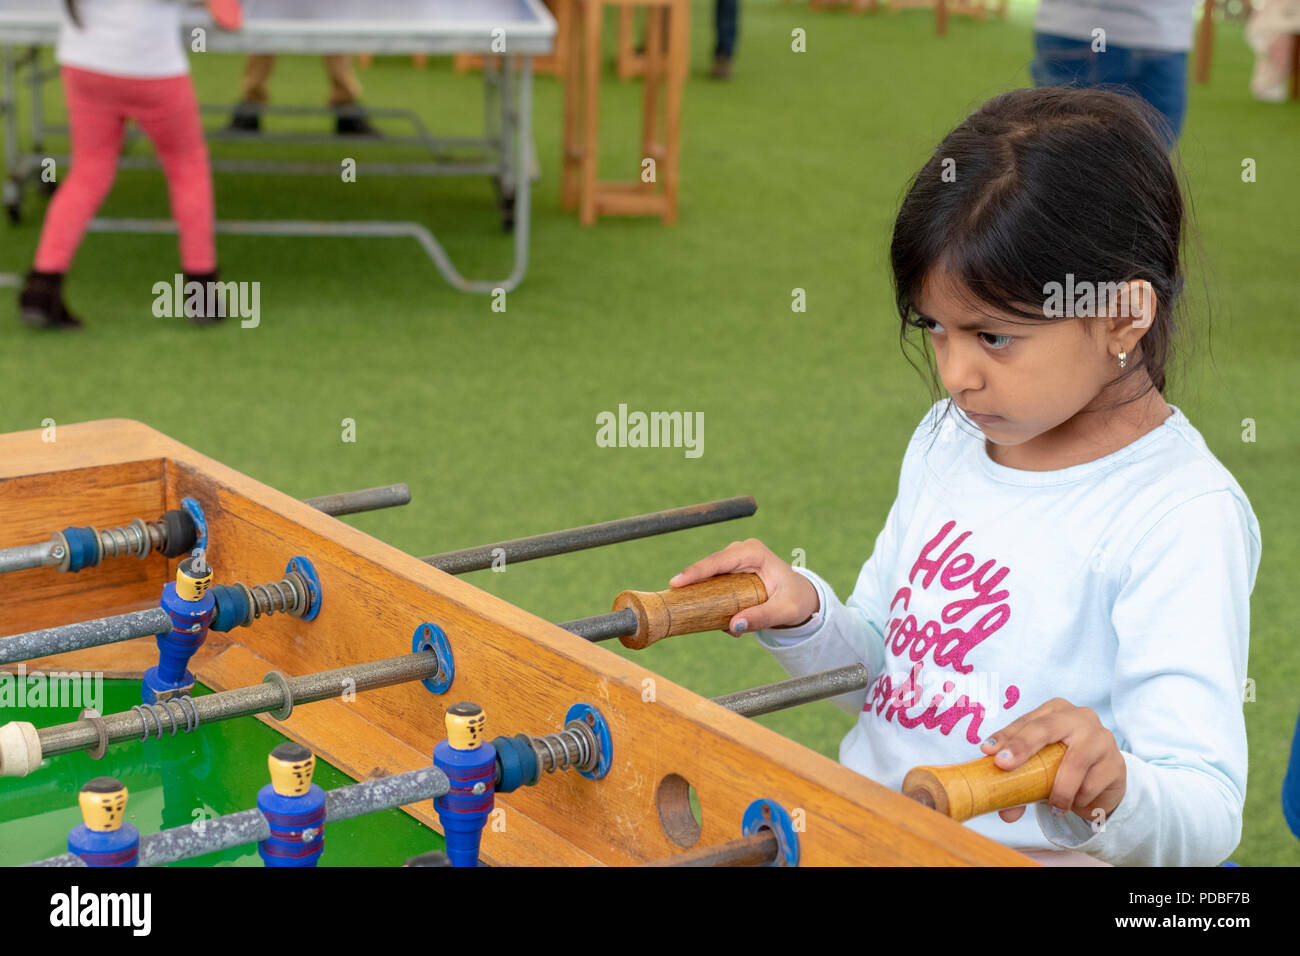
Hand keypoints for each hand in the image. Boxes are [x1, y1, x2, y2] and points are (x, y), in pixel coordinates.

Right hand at [669, 538, 818, 634]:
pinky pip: (713, 583)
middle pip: (709, 567)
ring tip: (707, 618)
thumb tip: (733, 626)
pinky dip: (711, 600)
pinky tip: (720, 619)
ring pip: (709, 577)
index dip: (696, 571)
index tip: (676, 583)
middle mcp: (741, 551)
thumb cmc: (795, 600)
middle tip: (678, 604)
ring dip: (703, 596)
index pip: (719, 561)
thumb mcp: (784, 611)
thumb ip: (761, 617)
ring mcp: (735, 560)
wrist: (802, 597)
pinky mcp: (731, 570)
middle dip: (693, 585)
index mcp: (754, 553)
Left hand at [980, 698, 1126, 829]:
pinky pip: (1091, 786)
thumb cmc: (1064, 764)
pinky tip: (1078, 802)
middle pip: (1047, 729)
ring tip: (1054, 807)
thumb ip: (1019, 784)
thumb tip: (1005, 812)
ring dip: (1059, 791)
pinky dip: (1079, 800)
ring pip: (1074, 764)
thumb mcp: (1040, 767)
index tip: (988, 751)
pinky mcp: (1117, 762)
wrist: (1105, 779)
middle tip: (1004, 766)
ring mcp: (1101, 738)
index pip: (1026, 722)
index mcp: (1055, 711)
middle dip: (1023, 746)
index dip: (1006, 737)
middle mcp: (1079, 717)